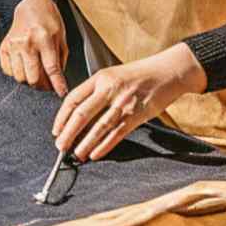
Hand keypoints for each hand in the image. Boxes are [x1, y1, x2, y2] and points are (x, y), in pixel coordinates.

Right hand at [0, 0, 68, 95]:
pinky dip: (17, 73)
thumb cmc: (48, 20)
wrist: (30, 5)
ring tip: (36, 74)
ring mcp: (13, 46)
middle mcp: (26, 42)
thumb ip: (60, 61)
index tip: (61, 93)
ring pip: (19, 77)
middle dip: (42, 85)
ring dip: (29, 80)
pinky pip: (8, 71)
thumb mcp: (61, 38)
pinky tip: (24, 66)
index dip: (57, 84)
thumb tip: (59, 83)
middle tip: (48, 84)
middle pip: (32, 77)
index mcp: (44, 38)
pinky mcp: (4, 48)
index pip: (51, 68)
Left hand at [52, 43, 208, 161]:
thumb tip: (78, 115)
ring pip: (99, 127)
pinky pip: (116, 134)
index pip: (73, 99)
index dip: (62, 117)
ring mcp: (123, 103)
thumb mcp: (113, 75)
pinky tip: (95, 153)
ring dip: (85, 143)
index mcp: (100, 78)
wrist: (168, 71)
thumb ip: (96, 91)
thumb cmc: (140, 74)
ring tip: (76, 153)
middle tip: (61, 146)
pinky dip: (104, 146)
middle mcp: (109, 89)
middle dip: (68, 133)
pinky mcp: (137, 115)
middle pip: (82, 114)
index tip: (56, 130)